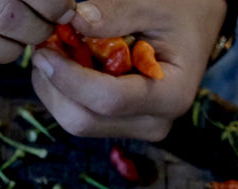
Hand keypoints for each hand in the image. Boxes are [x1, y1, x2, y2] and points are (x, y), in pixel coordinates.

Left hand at [31, 0, 226, 140]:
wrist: (194, 26)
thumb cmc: (180, 12)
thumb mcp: (154, 4)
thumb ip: (117, 13)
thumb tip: (76, 21)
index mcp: (172, 95)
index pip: (109, 101)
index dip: (70, 78)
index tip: (44, 51)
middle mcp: (154, 122)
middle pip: (83, 120)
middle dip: (55, 85)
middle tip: (44, 46)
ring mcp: (134, 128)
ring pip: (75, 120)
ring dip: (54, 87)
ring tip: (56, 50)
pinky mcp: (117, 124)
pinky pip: (77, 114)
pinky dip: (62, 90)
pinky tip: (66, 63)